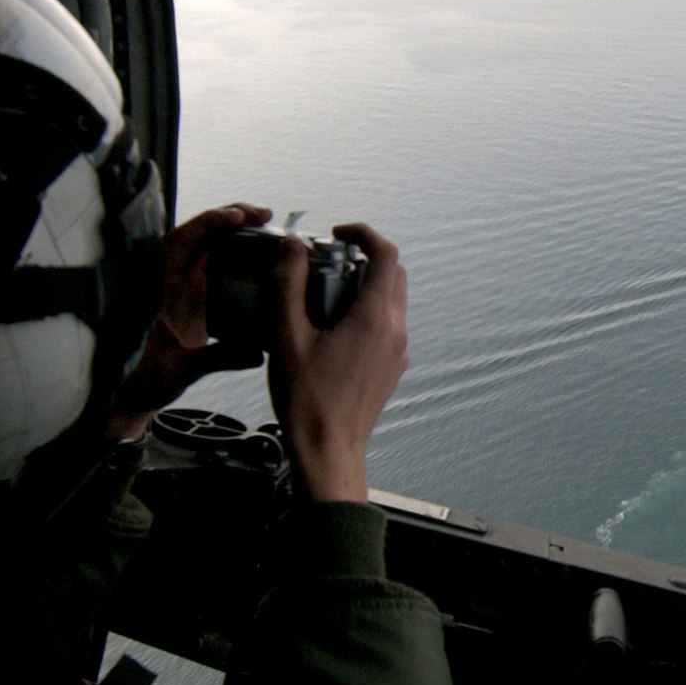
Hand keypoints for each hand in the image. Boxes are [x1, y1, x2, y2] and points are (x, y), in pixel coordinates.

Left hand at [105, 203, 270, 439]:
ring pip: (203, 249)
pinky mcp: (189, 303)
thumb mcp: (183, 369)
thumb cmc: (148, 381)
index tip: (240, 216)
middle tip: (265, 214)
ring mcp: (179, 291)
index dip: (212, 223)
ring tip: (263, 227)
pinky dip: (230, 257)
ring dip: (231, 235)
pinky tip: (252, 258)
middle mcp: (170, 283)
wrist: (131, 397)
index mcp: (163, 290)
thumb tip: (257, 351)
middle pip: (198, 235)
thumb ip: (218, 358)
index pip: (185, 241)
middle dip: (230, 219)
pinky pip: (209, 269)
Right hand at [268, 223, 407, 501]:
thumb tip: (292, 246)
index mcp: (375, 317)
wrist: (329, 450)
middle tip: (325, 265)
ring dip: (364, 286)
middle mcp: (396, 330)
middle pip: (393, 274)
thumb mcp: (286, 336)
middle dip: (363, 259)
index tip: (337, 234)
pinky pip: (388, 324)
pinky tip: (332, 329)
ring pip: (392, 300)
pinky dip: (367, 311)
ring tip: (323, 298)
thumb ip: (288, 285)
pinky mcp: (393, 367)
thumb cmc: (307, 398)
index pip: (386, 254)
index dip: (364, 234)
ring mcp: (399, 351)